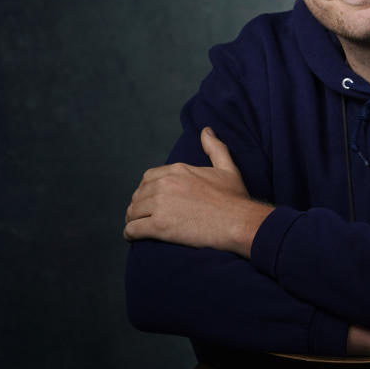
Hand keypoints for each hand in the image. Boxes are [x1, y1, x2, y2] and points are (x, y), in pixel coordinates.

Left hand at [123, 127, 272, 257]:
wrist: (238, 222)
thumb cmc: (235, 199)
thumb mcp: (227, 168)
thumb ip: (215, 148)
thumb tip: (206, 131)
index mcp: (178, 170)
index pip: (149, 178)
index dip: (148, 190)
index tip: (153, 201)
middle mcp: (166, 184)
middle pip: (139, 195)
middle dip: (139, 206)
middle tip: (144, 217)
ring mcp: (161, 204)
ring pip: (133, 211)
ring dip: (133, 220)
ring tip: (138, 227)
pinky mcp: (158, 226)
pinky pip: (133, 229)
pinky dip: (130, 234)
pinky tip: (135, 237)